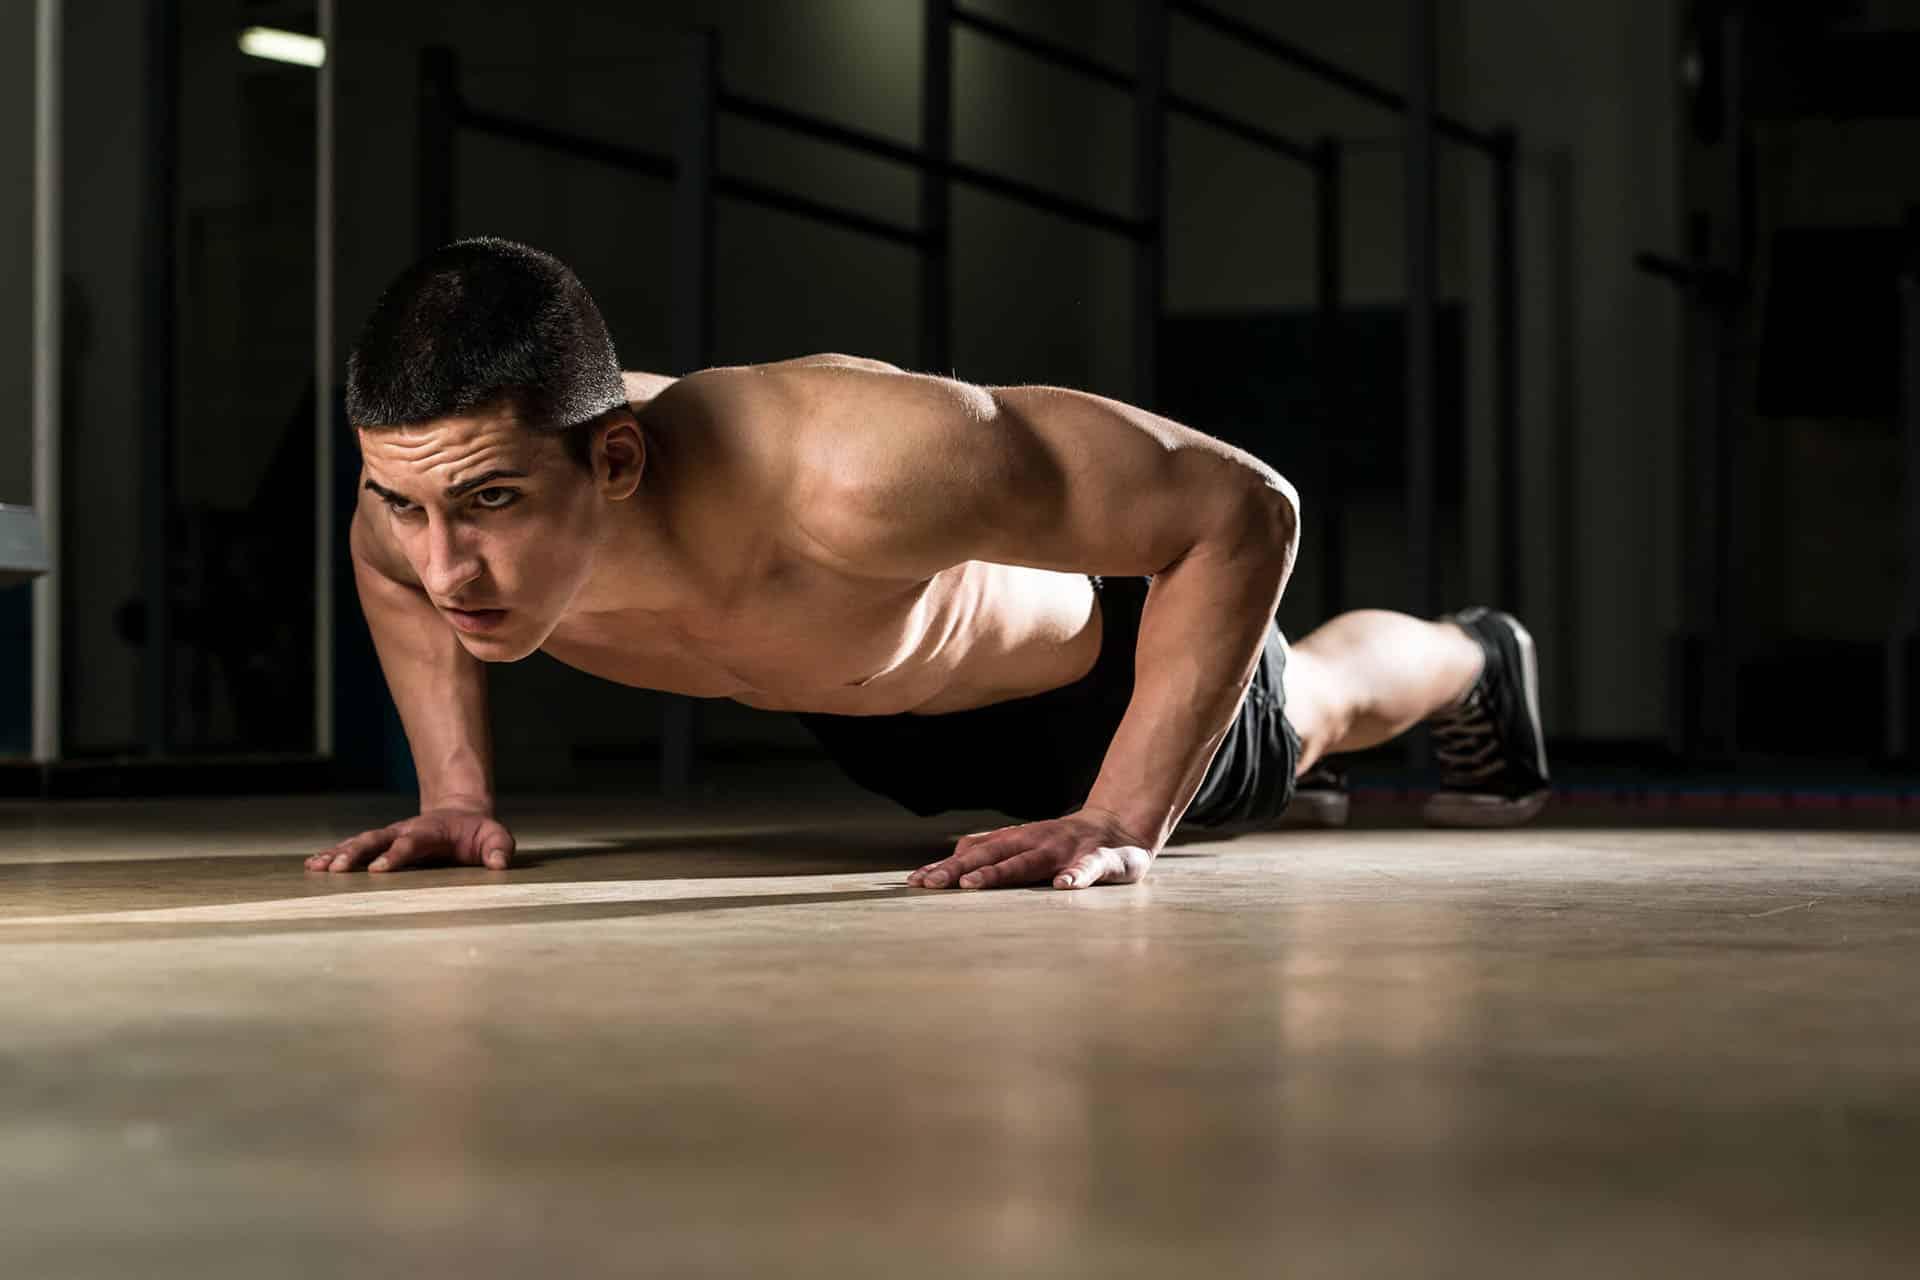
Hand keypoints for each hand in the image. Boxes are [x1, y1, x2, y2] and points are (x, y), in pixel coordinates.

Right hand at [306, 808, 515, 873]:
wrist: (459, 814)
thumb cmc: (478, 833)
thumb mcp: (495, 837)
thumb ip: (499, 849)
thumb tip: (500, 865)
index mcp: (431, 831)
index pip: (411, 842)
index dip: (396, 854)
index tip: (379, 869)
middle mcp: (404, 831)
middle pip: (376, 840)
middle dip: (356, 854)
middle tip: (337, 870)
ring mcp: (389, 836)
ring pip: (359, 842)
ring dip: (338, 855)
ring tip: (316, 868)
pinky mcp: (380, 844)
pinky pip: (353, 848)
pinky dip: (333, 855)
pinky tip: (313, 866)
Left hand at [906, 807, 1156, 890]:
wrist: (1122, 827)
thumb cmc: (1067, 842)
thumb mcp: (1027, 842)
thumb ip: (994, 847)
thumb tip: (953, 853)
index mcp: (1019, 841)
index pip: (975, 853)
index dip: (946, 867)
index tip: (915, 882)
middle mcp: (1037, 842)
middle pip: (993, 855)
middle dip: (959, 870)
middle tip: (930, 884)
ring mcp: (1068, 850)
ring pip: (1029, 861)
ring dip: (999, 872)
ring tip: (972, 885)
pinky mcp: (1102, 860)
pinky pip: (1089, 867)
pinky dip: (1075, 875)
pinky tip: (1063, 886)